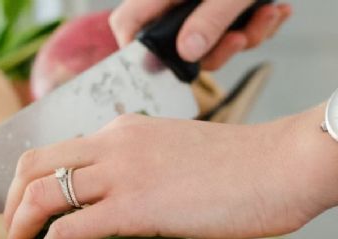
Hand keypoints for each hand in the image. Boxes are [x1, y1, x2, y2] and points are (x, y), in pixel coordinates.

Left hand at [4, 105, 337, 238]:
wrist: (281, 164)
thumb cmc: (235, 167)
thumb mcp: (169, 153)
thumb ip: (132, 169)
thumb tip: (106, 207)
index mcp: (118, 131)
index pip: (51, 152)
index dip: (25, 185)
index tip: (25, 214)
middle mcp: (110, 144)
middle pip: (30, 166)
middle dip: (9, 205)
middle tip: (13, 237)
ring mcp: (120, 173)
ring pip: (40, 194)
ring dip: (19, 229)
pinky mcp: (135, 206)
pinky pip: (71, 227)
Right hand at [109, 0, 291, 69]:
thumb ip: (210, 19)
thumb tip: (189, 54)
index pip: (128, 24)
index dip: (136, 51)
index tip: (161, 69)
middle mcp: (176, 2)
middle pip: (177, 44)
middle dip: (217, 49)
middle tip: (240, 38)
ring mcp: (199, 5)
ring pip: (210, 41)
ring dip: (245, 36)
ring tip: (268, 14)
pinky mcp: (221, 7)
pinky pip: (231, 30)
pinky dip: (256, 26)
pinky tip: (275, 11)